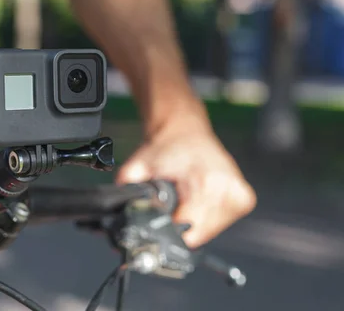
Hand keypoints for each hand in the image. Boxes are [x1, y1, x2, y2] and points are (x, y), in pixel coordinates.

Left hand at [116, 115, 255, 248]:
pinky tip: (195, 198)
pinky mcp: (244, 199)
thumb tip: (118, 211)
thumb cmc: (165, 147)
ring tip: (183, 196)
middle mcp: (229, 189)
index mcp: (208, 182)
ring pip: (210, 231)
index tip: (160, 218)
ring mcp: (240, 195)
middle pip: (199, 234)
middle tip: (170, 204)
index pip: (190, 230)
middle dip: (179, 225)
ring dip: (193, 221)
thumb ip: (127, 189)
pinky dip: (204, 216)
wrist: (184, 129)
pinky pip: (220, 223)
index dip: (169, 229)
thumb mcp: (138, 166)